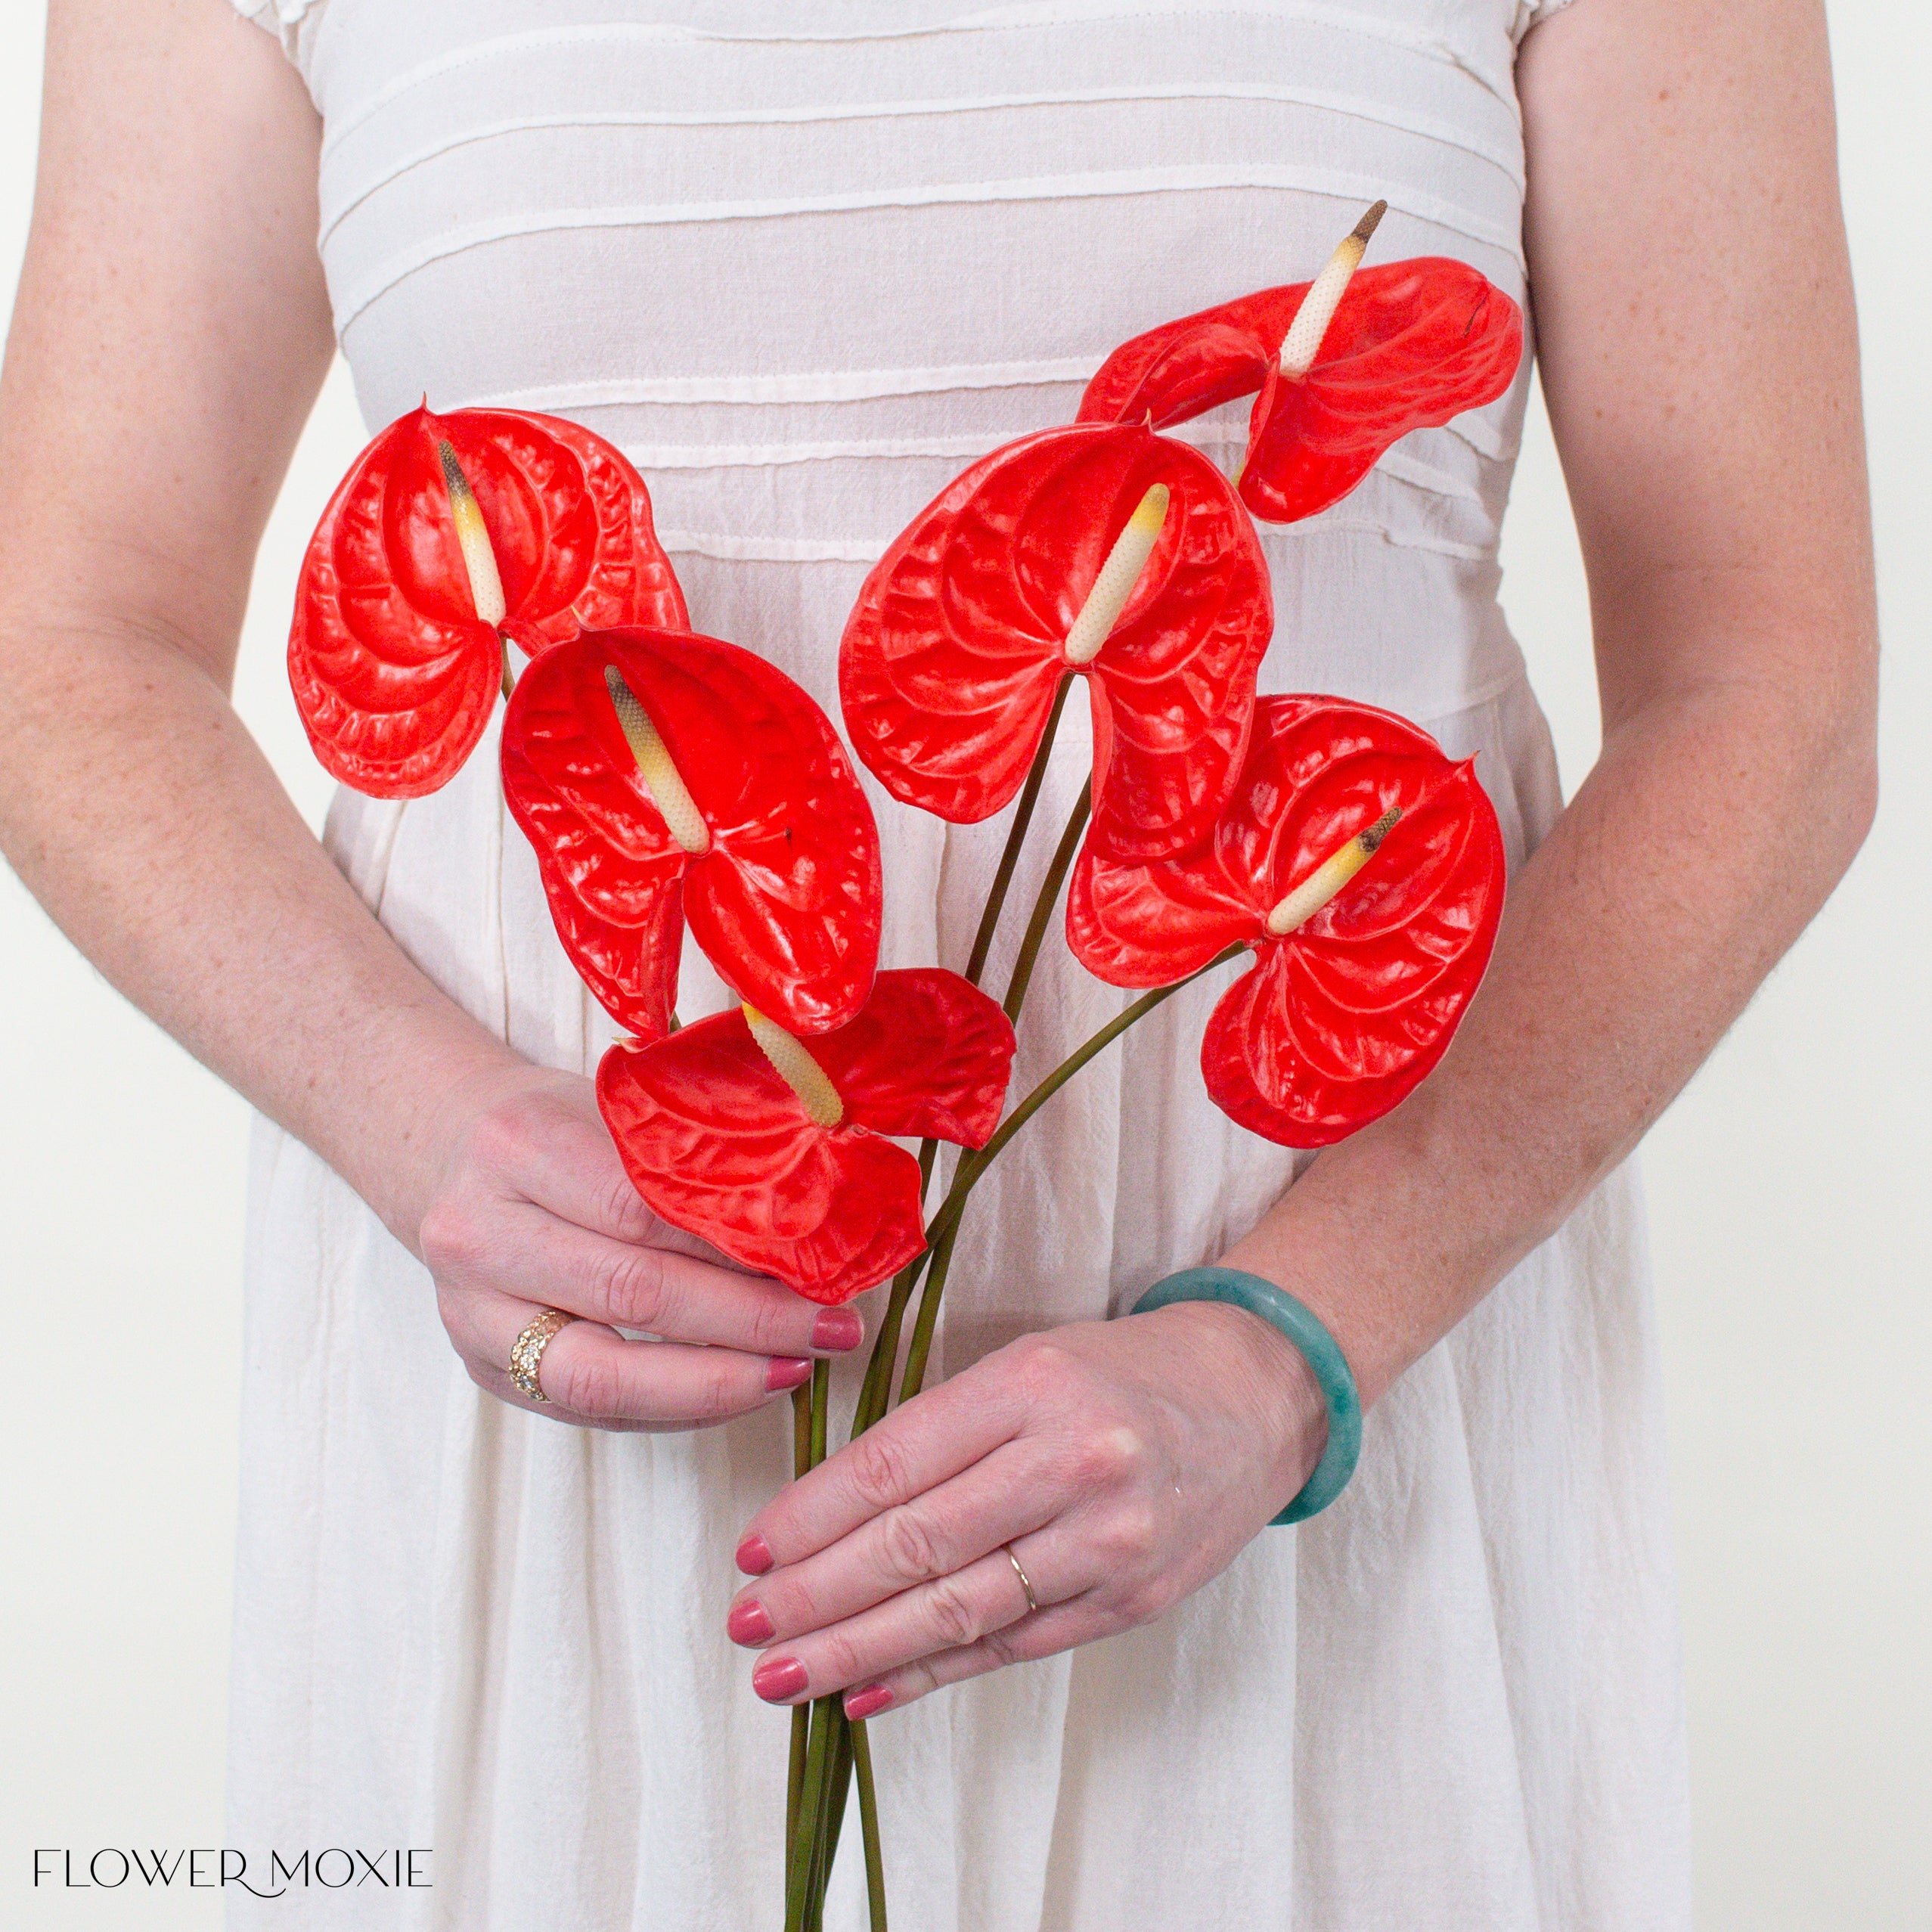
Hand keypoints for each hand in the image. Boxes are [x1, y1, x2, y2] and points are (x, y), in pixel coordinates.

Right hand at [415, 1063, 862, 1430]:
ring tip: (796, 1370)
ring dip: (714, 1384)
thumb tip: (816, 1215)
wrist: (450, 1151)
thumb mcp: (615, 1106)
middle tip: (833, 1327)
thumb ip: (692, 1153)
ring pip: (601, 1375)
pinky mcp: (484, 1368)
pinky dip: (675, 1407)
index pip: (642, 1208)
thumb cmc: (558, 1124)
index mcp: (518, 1145)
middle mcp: (480, 1232)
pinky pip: (590, 1409)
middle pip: (631, 1295)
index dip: (736, 1245)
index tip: (821, 1261)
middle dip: (747, 1322)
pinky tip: (740, 1387)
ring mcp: (473, 1311)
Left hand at [724, 1301, 1327, 1715]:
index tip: (752, 1548)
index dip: (814, 1514)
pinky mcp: (1129, 1601)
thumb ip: (942, 1430)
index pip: (898, 1460)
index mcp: (1034, 1385)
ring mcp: (1108, 1541)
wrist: (1254, 1401)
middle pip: (918, 1543)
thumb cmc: (1119, 1375)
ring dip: (858, 1651)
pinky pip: (1011, 1648)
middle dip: (817, 1593)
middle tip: (747, 1622)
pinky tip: (868, 1692)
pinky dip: (932, 1674)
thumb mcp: (1027, 1366)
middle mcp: (1074, 1463)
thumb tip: (827, 1512)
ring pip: (958, 1609)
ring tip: (783, 1675)